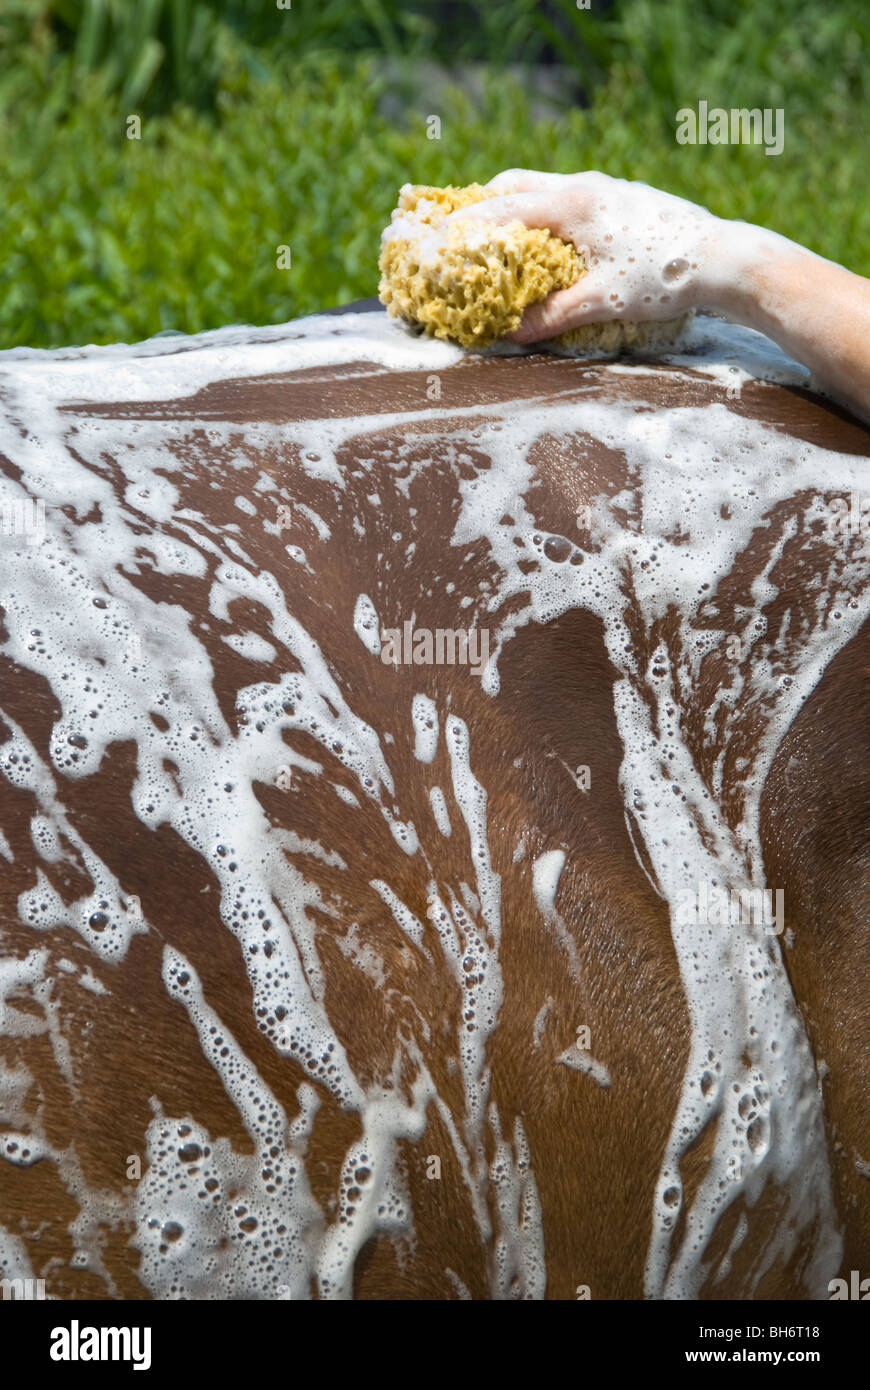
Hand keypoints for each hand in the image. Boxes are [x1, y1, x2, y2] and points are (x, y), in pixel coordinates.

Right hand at [446, 169, 726, 342]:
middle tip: (457, 233)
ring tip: (494, 237)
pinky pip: (565, 197)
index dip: (464, 226)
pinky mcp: (621, 198)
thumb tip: (510, 334)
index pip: (501, 209)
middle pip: (515, 186)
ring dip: (512, 206)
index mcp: (572, 204)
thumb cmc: (662, 277)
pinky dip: (541, 212)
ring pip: (541, 187)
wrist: (723, 258)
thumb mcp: (601, 301)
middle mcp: (583, 186)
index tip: (434, 239)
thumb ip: (551, 316)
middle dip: (481, 206)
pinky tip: (545, 240)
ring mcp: (604, 188)